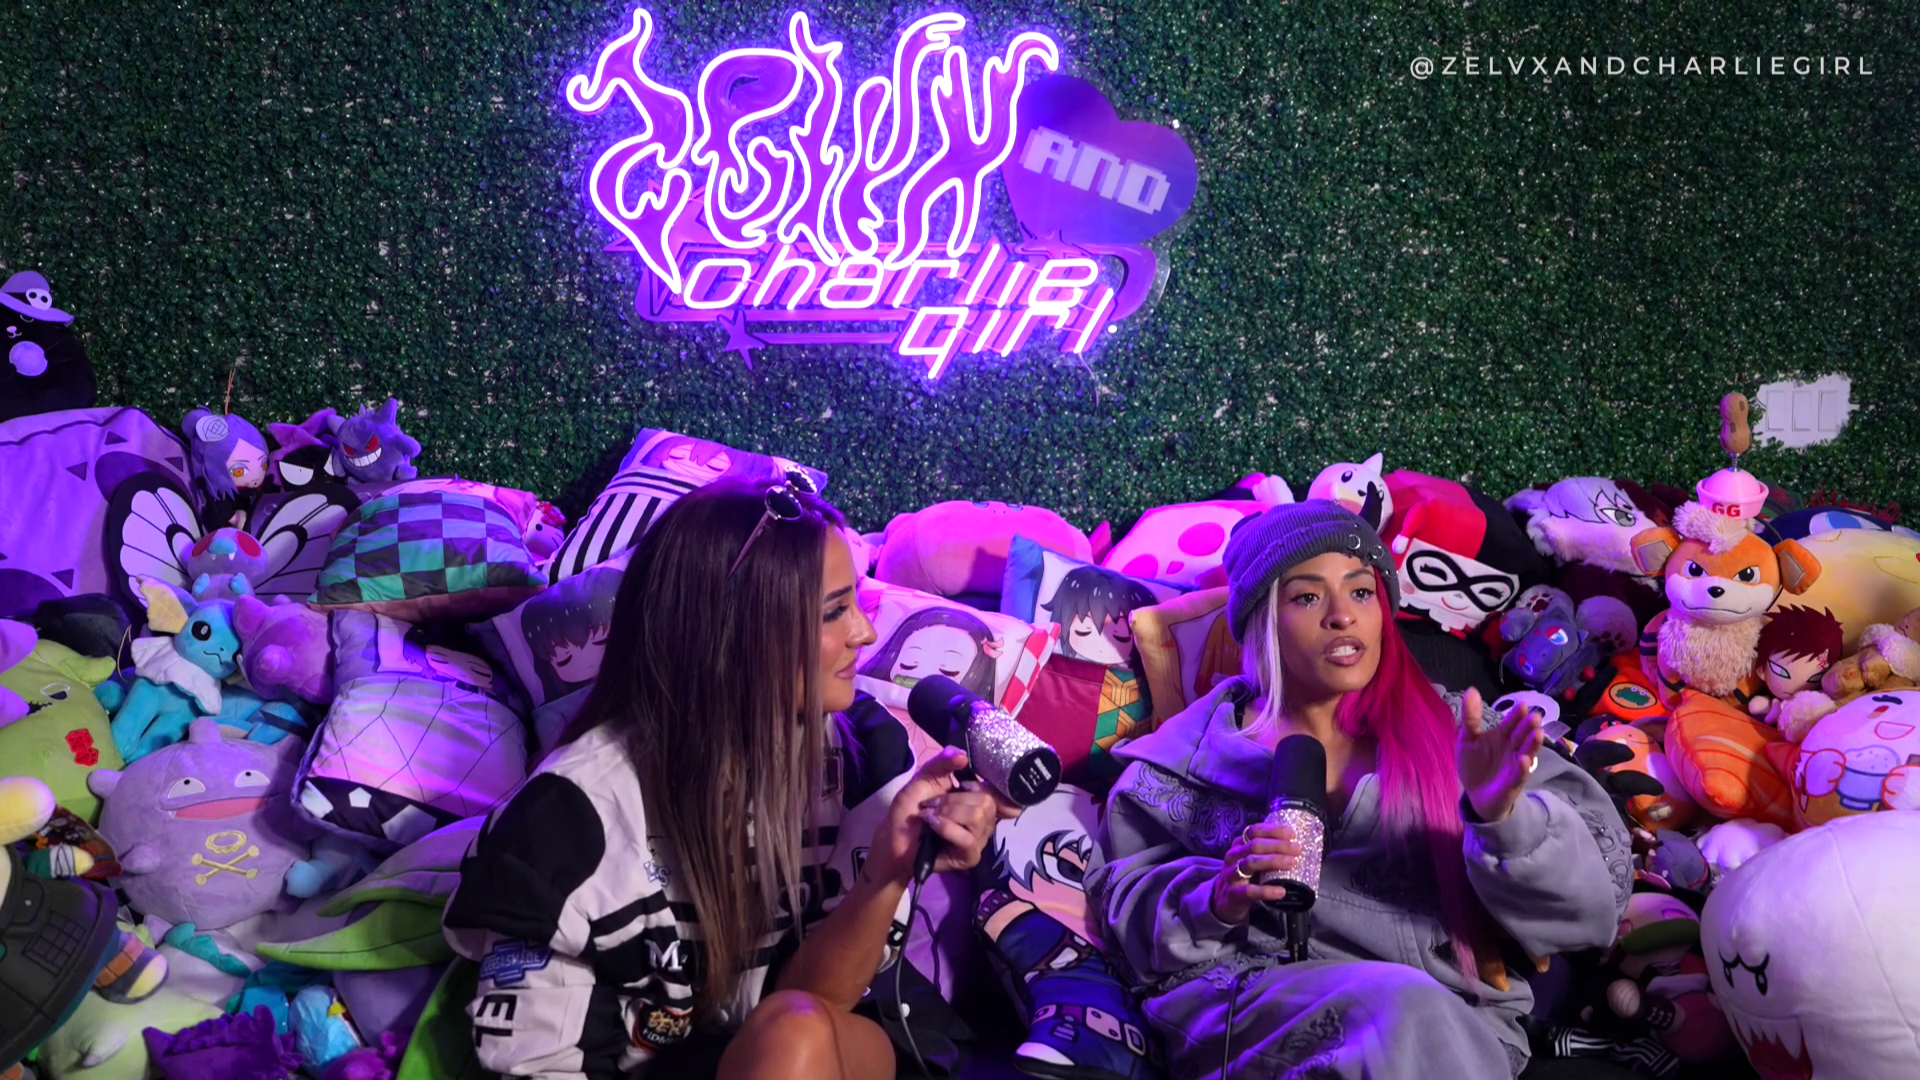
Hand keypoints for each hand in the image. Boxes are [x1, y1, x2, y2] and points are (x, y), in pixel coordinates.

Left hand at [863, 747, 1019, 886]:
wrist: (894, 837)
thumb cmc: (911, 808)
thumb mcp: (925, 777)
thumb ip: (944, 762)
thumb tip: (963, 756)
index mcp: (977, 798)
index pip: (997, 789)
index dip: (978, 785)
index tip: (959, 785)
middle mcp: (985, 818)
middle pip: (987, 802)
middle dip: (953, 800)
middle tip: (933, 804)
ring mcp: (979, 839)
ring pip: (978, 817)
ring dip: (948, 813)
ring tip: (931, 817)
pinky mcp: (971, 856)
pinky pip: (968, 838)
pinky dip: (946, 827)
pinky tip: (932, 827)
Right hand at [1208, 821, 1301, 924]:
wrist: (1222, 902)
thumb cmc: (1243, 877)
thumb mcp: (1250, 860)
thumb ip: (1266, 853)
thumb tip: (1295, 848)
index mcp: (1239, 845)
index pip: (1254, 831)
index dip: (1273, 831)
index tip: (1291, 834)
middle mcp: (1234, 856)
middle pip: (1254, 845)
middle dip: (1278, 845)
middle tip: (1297, 849)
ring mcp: (1231, 874)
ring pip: (1251, 863)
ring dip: (1273, 861)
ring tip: (1291, 864)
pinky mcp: (1233, 894)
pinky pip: (1249, 891)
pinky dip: (1267, 891)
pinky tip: (1281, 891)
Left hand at [1457, 688, 1545, 823]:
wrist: (1476, 794)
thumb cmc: (1475, 764)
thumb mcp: (1467, 739)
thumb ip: (1471, 717)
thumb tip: (1472, 690)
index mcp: (1503, 736)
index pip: (1511, 723)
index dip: (1516, 715)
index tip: (1522, 705)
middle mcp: (1513, 748)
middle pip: (1522, 735)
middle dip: (1528, 726)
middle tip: (1535, 716)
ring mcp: (1516, 765)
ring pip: (1527, 752)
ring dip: (1532, 744)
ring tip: (1538, 734)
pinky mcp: (1513, 782)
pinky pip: (1520, 774)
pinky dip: (1522, 768)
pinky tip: (1524, 760)